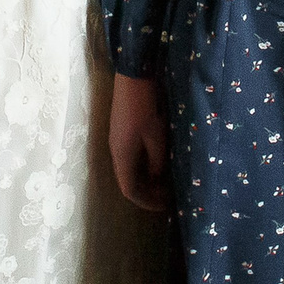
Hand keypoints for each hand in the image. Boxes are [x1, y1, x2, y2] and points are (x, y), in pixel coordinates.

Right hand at [109, 73, 169, 211]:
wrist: (133, 77)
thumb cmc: (146, 107)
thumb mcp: (157, 138)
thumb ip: (156, 162)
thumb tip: (157, 180)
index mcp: (122, 156)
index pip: (130, 190)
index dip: (147, 202)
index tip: (165, 206)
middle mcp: (116, 151)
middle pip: (128, 181)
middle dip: (147, 191)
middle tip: (168, 195)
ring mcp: (117, 140)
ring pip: (129, 169)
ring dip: (145, 178)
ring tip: (165, 180)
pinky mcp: (121, 131)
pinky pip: (130, 157)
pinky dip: (143, 165)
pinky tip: (157, 161)